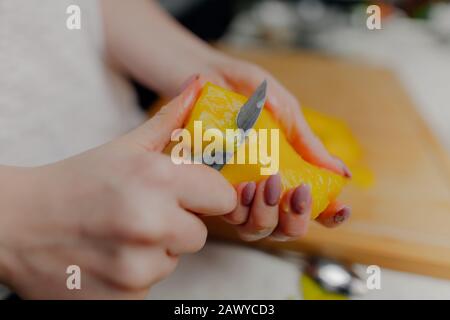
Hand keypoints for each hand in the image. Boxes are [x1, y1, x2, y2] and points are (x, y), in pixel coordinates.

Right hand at [0, 79, 235, 298]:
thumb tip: (199, 85)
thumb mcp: (123, 147)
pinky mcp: (125, 298)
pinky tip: (110, 257)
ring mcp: (137, 266)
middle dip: (179, 224)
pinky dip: (137, 274)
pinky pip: (153, 284)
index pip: (222, 197)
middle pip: (200, 233)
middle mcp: (151, 223)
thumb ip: (169, 120)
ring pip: (175, 260)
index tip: (193, 195)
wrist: (16, 225)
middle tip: (144, 213)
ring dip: (155, 250)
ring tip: (121, 236)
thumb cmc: (74, 182)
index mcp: (156, 179)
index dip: (208, 195)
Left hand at [182, 55, 351, 241]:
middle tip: (299, 191)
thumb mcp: (285, 112)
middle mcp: (262, 189)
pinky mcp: (210, 187)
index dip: (329, 215)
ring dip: (268, 213)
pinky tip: (245, 186)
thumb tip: (344, 174)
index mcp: (286, 173)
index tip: (341, 209)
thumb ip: (309, 144)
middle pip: (284, 228)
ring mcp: (236, 192)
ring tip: (270, 183)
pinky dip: (240, 205)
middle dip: (296, 218)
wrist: (208, 75)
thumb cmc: (249, 91)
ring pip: (255, 228)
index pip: (312, 207)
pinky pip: (226, 211)